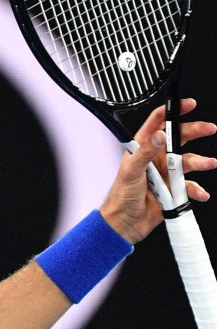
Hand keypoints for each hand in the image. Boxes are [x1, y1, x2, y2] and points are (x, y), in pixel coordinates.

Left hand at [100, 98, 216, 243]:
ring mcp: (166, 174)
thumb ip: (145, 152)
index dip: (172, 111)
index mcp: (142, 149)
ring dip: (201, 162)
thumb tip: (160, 135)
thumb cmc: (120, 196)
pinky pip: (190, 186)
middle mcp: (156, 159)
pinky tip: (200, 193)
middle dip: (195, 131)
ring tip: (209, 163)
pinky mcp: (173, 189)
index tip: (187, 104)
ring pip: (188, 162)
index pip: (157, 124)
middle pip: (179, 139)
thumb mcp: (131, 170)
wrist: (124, 223)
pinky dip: (197, 189)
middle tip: (209, 128)